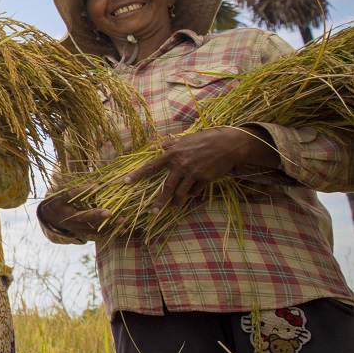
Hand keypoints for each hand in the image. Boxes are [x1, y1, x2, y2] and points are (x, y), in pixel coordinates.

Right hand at [37, 193, 112, 238]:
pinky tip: (119, 228)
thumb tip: (97, 186)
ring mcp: (79, 230)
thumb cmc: (57, 203)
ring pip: (95, 231)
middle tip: (116, 215)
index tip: (107, 207)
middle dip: (104, 219)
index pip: (82, 215)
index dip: (95, 213)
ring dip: (109, 227)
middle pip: (90, 223)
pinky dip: (108, 232)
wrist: (50, 218)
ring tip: (122, 221)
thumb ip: (78, 192)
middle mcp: (73, 225)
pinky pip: (97, 235)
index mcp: (67, 215)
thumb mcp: (62, 196)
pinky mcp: (83, 233)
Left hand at [124, 126, 279, 211]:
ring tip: (172, 207)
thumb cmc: (204, 139)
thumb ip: (166, 144)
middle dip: (159, 201)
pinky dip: (191, 193)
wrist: (227, 144)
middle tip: (153, 212)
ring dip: (176, 202)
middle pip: (167, 187)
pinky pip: (194, 191)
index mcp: (172, 154)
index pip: (151, 166)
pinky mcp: (205, 179)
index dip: (137, 174)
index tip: (126, 182)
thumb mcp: (183, 139)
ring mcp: (193, 173)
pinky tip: (191, 194)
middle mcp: (180, 165)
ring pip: (181, 192)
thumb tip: (150, 148)